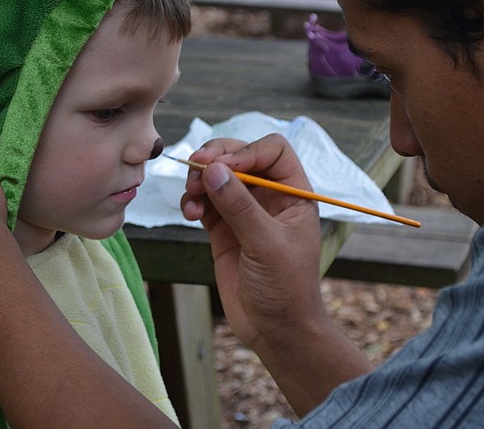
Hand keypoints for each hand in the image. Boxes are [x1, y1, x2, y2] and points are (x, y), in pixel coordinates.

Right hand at [180, 135, 325, 348]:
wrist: (275, 331)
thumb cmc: (286, 289)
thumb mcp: (267, 245)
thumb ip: (239, 206)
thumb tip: (214, 170)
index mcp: (293, 194)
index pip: (272, 151)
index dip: (247, 151)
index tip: (225, 167)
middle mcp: (269, 197)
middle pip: (240, 156)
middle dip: (217, 158)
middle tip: (196, 166)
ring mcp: (244, 212)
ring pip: (218, 177)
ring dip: (200, 180)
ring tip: (191, 196)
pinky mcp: (223, 229)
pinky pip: (204, 202)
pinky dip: (193, 201)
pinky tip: (191, 214)